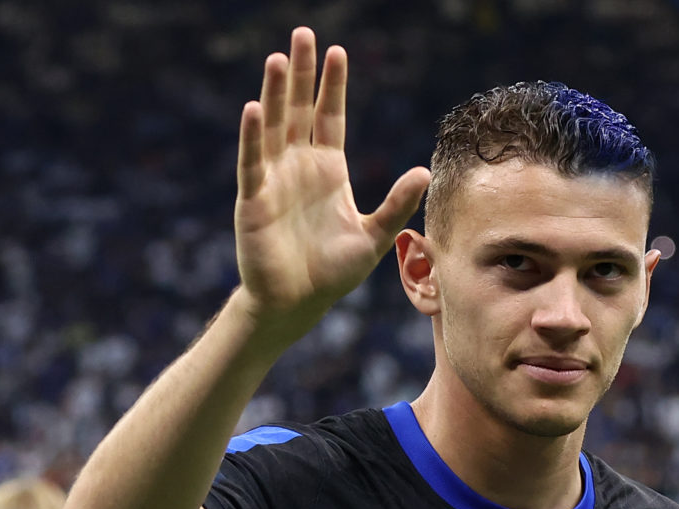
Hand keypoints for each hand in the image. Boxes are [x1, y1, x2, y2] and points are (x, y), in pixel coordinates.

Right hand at [234, 28, 431, 330]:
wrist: (297, 303)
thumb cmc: (332, 272)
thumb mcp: (375, 236)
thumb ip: (397, 203)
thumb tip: (425, 171)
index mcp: (327, 170)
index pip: (330, 117)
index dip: (332, 85)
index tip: (337, 52)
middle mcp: (298, 167)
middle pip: (300, 109)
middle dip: (301, 73)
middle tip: (304, 34)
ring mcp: (273, 180)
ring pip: (274, 127)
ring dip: (276, 94)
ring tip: (279, 59)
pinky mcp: (254, 200)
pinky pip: (253, 162)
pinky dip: (253, 136)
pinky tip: (255, 108)